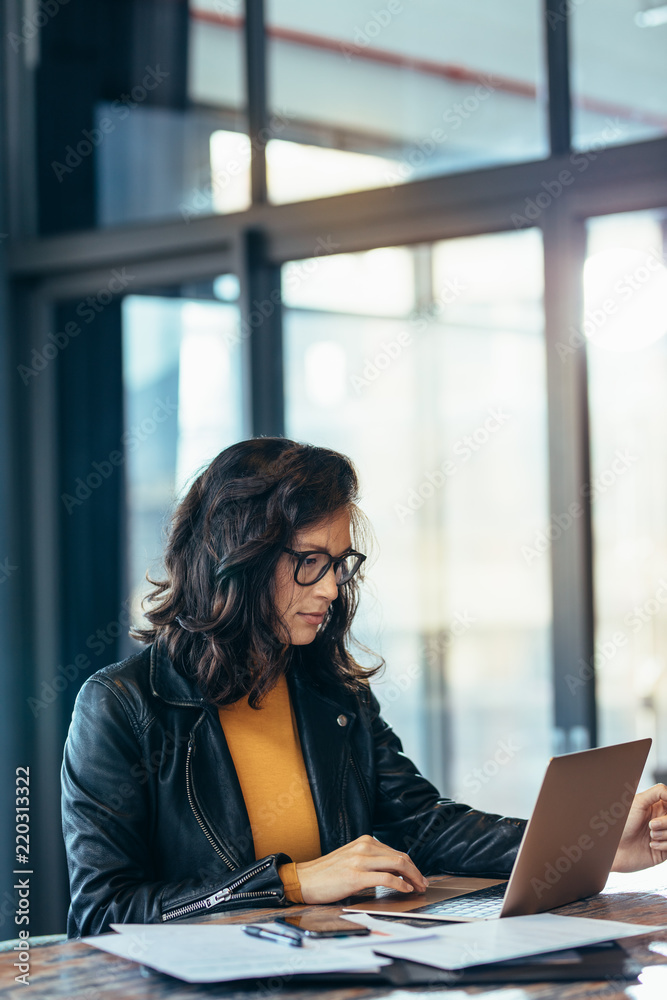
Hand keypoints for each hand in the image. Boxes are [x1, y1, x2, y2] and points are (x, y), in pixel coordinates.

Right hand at [295, 835, 428, 903]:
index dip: (412, 866)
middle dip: (416, 872)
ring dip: (412, 877)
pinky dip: (400, 884)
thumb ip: (371, 861)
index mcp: (365, 842)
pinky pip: (386, 878)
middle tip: (423, 884)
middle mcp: (364, 847)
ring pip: (397, 864)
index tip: (418, 877)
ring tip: (418, 888)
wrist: (304, 879)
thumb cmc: (328, 873)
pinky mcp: (355, 876)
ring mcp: (360, 860)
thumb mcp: (352, 860)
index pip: (396, 852)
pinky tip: (405, 890)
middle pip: (401, 857)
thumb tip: (395, 872)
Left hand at [611, 783, 666, 872]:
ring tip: (650, 836)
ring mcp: (664, 834)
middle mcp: (662, 819)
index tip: (665, 809)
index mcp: (657, 806)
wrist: (616, 848)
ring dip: (664, 834)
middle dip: (666, 822)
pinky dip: (663, 845)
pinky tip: (651, 845)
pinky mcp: (665, 849)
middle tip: (651, 825)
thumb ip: (657, 792)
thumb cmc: (622, 824)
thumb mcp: (638, 802)